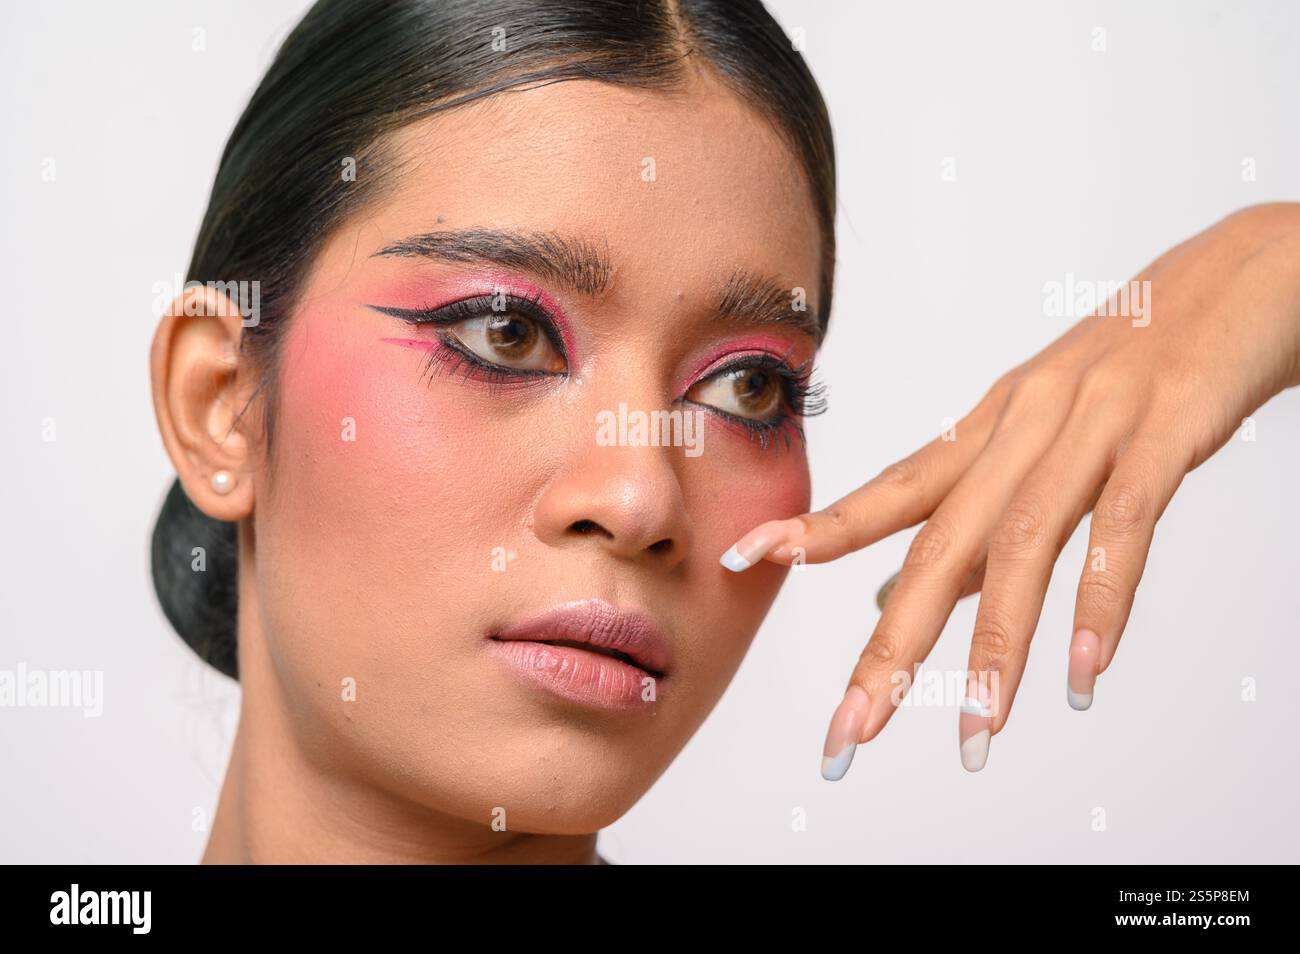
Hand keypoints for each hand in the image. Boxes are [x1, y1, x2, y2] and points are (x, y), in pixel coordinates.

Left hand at [719, 202, 1299, 776]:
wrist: (1243, 276)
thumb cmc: (1135, 368)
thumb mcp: (1043, 437)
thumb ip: (977, 516)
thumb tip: (897, 590)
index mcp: (989, 429)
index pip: (890, 490)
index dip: (816, 527)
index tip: (743, 561)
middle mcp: (1024, 427)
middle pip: (942, 544)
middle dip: (890, 643)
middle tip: (849, 728)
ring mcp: (1092, 426)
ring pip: (1025, 545)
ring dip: (996, 648)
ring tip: (975, 734)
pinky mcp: (1166, 429)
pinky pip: (1126, 525)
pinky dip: (1102, 602)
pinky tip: (1082, 673)